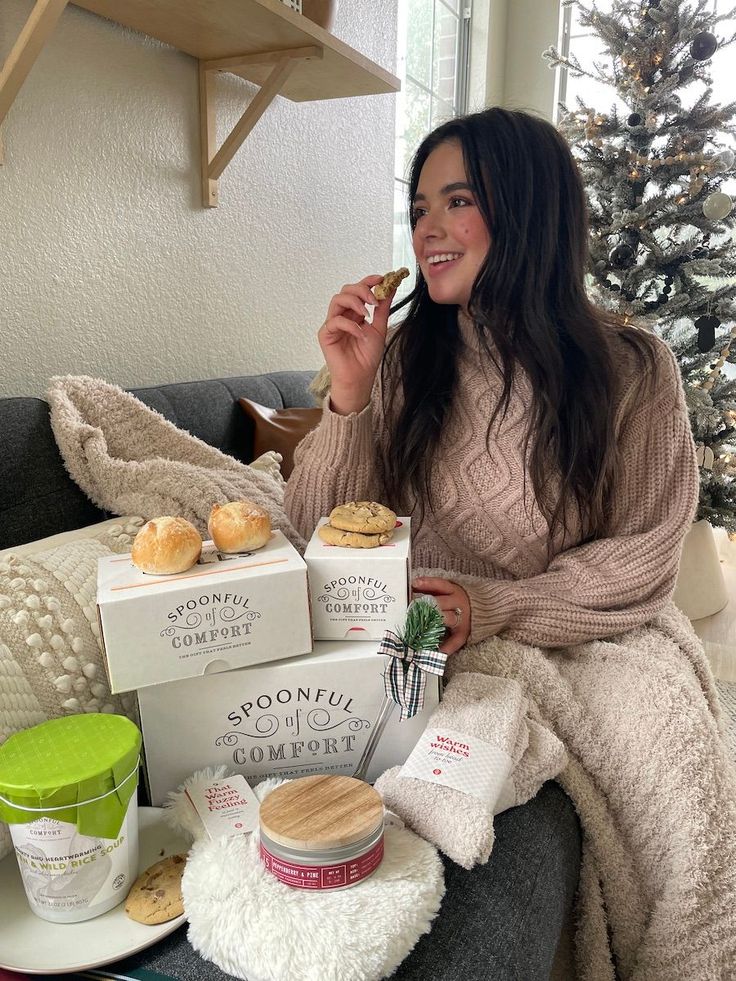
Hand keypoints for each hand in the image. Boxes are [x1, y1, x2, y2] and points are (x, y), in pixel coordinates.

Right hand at [318, 275, 393, 414]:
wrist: (360, 377)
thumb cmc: (367, 356)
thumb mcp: (379, 328)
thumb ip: (382, 309)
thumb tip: (391, 288)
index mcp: (354, 312)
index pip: (358, 290)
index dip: (368, 281)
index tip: (382, 278)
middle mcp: (342, 315)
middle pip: (346, 290)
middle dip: (361, 290)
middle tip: (374, 300)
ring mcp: (333, 323)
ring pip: (337, 300)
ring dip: (354, 302)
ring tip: (367, 314)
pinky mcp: (325, 334)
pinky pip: (335, 321)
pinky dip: (350, 325)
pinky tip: (360, 334)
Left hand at [412, 577, 470, 654]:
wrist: (483, 610)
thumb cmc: (456, 600)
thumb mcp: (446, 591)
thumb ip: (430, 588)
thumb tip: (411, 586)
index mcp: (452, 591)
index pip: (439, 585)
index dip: (427, 584)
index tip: (414, 584)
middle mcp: (458, 603)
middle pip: (441, 603)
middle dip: (428, 605)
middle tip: (413, 609)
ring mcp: (462, 619)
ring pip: (448, 619)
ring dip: (434, 623)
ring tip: (421, 629)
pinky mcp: (463, 633)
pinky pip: (455, 641)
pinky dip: (445, 648)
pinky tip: (435, 652)